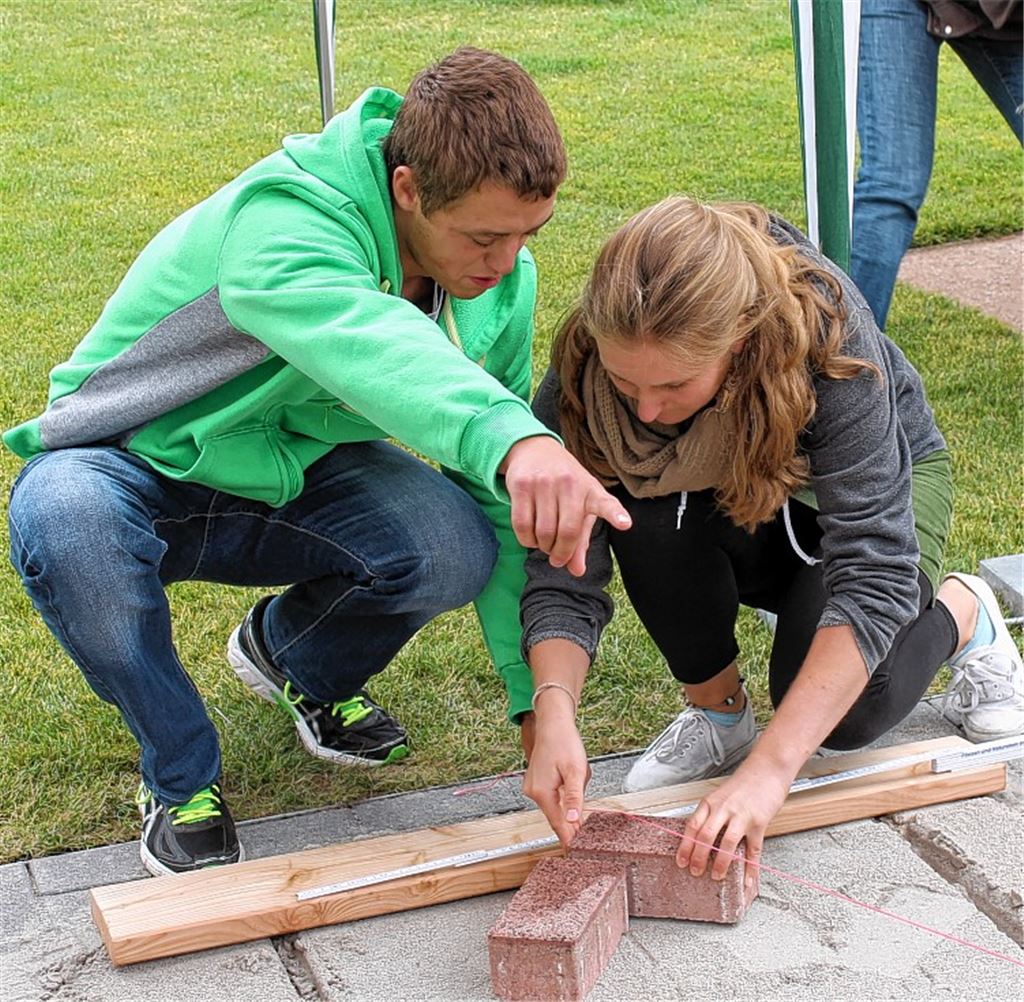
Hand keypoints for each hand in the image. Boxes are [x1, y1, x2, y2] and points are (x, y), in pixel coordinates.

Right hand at [501, 436, 630, 575]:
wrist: (535, 451)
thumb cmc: (564, 486)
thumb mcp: (579, 508)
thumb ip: (580, 541)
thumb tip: (576, 571)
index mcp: (591, 490)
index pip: (606, 503)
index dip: (615, 514)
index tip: (625, 523)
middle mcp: (569, 484)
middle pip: (567, 532)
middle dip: (561, 554)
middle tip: (557, 559)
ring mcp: (544, 483)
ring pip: (543, 532)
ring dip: (543, 548)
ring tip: (544, 545)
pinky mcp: (522, 485)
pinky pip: (522, 525)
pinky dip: (526, 540)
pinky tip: (531, 539)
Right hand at [521, 714, 590, 845]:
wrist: (553, 722)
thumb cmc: (564, 741)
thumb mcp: (576, 771)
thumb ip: (575, 798)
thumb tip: (573, 820)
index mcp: (542, 792)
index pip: (557, 823)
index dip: (569, 838)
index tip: (576, 851)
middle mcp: (533, 792)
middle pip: (555, 817)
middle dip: (570, 825)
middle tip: (585, 839)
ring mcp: (533, 787)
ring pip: (554, 807)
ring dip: (567, 810)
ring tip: (581, 815)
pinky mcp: (536, 782)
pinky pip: (551, 798)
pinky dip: (562, 801)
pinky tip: (571, 797)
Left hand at [676, 759, 790, 890]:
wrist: (767, 769)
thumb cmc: (744, 783)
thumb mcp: (720, 795)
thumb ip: (711, 813)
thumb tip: (701, 838)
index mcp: (710, 802)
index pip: (692, 826)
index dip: (685, 845)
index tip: (680, 860)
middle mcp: (723, 808)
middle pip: (705, 836)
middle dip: (698, 857)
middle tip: (695, 871)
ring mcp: (742, 816)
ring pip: (727, 843)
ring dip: (720, 863)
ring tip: (716, 876)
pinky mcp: (759, 822)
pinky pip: (753, 850)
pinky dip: (750, 868)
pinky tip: (748, 880)